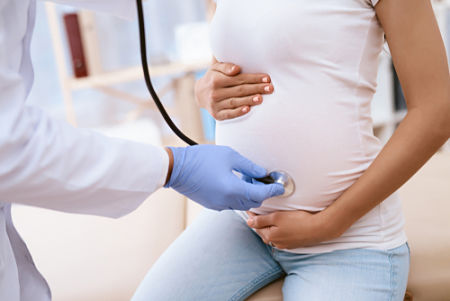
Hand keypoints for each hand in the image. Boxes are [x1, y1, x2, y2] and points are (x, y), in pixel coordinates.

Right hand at [165, 145, 283, 210]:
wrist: (176, 168)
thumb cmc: (201, 158)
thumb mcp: (229, 156)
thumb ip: (248, 166)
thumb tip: (262, 172)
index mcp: (233, 189)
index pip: (260, 194)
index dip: (272, 190)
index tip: (280, 186)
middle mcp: (227, 201)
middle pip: (253, 202)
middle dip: (262, 192)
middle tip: (265, 179)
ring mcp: (218, 205)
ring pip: (242, 204)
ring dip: (250, 194)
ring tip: (249, 178)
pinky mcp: (212, 204)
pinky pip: (231, 203)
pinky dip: (238, 196)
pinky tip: (236, 182)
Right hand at [195, 60, 273, 120]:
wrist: (200, 94)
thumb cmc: (213, 77)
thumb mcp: (216, 68)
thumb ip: (225, 66)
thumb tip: (237, 69)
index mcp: (216, 80)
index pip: (238, 79)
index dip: (253, 78)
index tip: (267, 78)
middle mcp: (215, 92)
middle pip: (239, 90)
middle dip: (256, 89)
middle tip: (270, 88)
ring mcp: (215, 105)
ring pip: (235, 102)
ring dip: (249, 100)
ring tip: (261, 98)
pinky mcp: (216, 115)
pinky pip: (229, 114)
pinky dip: (238, 112)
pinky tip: (248, 109)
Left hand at [246, 210, 337, 249]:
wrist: (318, 228)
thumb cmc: (298, 221)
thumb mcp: (277, 217)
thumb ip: (262, 220)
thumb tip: (249, 222)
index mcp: (270, 236)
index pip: (256, 226)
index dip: (252, 217)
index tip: (249, 209)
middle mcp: (276, 243)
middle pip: (263, 232)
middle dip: (258, 223)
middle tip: (255, 213)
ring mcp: (285, 244)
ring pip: (272, 235)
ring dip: (268, 228)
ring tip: (266, 219)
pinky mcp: (293, 243)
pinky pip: (280, 237)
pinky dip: (277, 231)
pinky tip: (279, 226)